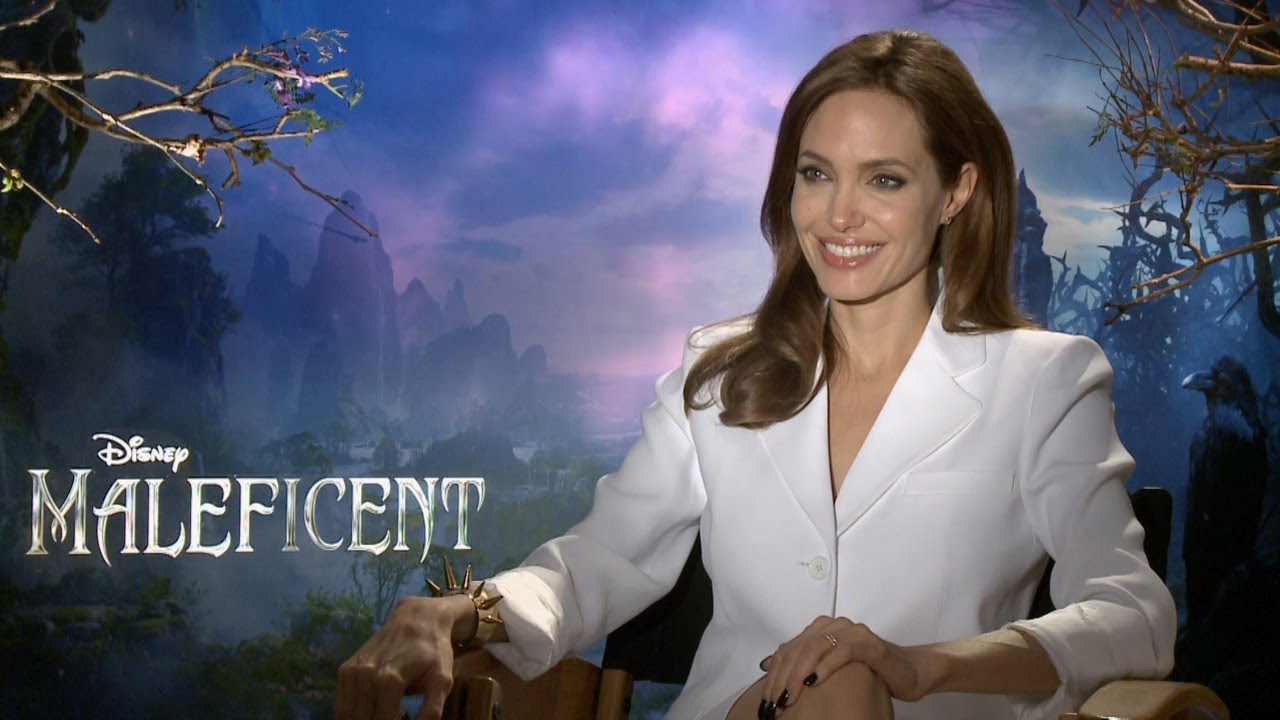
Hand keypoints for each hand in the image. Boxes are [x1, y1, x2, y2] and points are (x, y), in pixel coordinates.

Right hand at [335, 594, 475, 719]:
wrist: (417, 618)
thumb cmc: (433, 650)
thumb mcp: (442, 680)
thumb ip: (431, 711)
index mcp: (389, 681)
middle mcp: (365, 677)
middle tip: (395, 718)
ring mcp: (351, 672)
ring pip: (346, 715)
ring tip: (381, 716)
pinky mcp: (345, 670)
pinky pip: (340, 705)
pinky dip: (350, 715)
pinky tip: (368, 714)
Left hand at [758, 616, 936, 714]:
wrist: (908, 672)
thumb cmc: (870, 672)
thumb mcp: (829, 668)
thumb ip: (802, 662)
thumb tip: (767, 665)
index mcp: (822, 630)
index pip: (788, 649)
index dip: (774, 674)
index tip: (766, 698)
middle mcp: (835, 626)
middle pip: (797, 648)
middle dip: (782, 677)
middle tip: (775, 702)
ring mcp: (852, 632)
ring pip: (815, 647)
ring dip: (798, 673)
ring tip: (790, 695)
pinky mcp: (869, 643)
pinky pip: (842, 651)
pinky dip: (825, 666)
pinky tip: (814, 682)